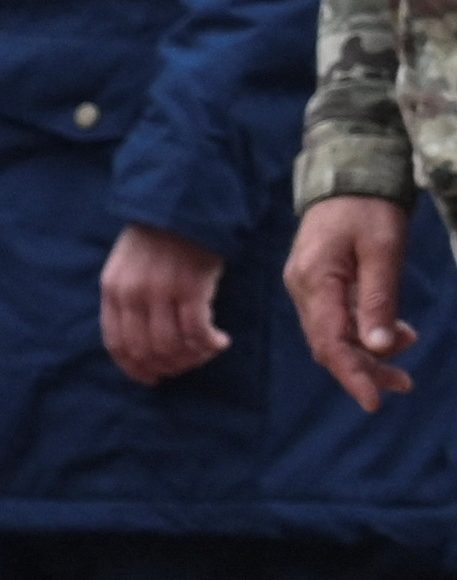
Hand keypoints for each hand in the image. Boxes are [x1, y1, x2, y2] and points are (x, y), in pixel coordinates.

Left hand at [100, 223, 232, 385]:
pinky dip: (209, 344)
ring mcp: (161, 291)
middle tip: (185, 367)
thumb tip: (142, 339)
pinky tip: (221, 342)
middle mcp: (133, 294)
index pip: (117, 344)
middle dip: (166, 367)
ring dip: (191, 358)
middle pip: (145, 349)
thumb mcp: (129, 265)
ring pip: (171, 345)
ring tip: (206, 353)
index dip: (134, 368)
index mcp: (113, 290)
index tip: (153, 378)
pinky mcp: (192, 287)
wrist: (187, 201)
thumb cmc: (162, 235)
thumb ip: (128, 298)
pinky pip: (198, 331)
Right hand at [282, 195, 418, 411]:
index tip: (374, 402)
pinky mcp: (320, 283)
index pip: (330, 342)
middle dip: (365, 369)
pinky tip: (395, 333)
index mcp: (315, 282)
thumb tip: (378, 347)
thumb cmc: (369, 206)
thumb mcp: (383, 249)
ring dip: (368, 352)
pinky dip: (365, 331)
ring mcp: (309, 287)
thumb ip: (379, 298)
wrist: (350, 174)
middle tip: (404, 384)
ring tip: (406, 358)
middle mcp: (304, 290)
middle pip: (331, 344)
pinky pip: (339, 318)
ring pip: (335, 335)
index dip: (352, 375)